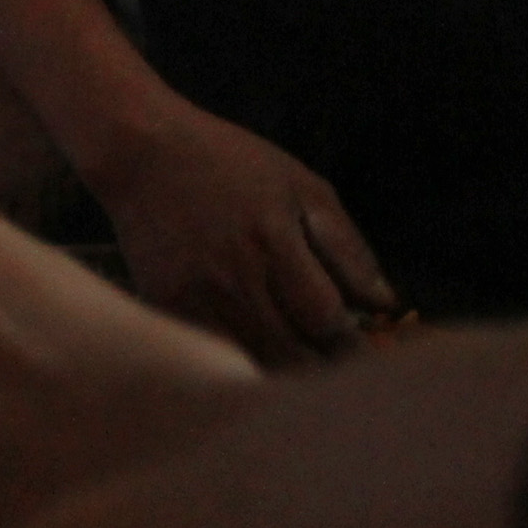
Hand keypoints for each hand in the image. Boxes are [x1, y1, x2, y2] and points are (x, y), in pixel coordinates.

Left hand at [0, 46, 71, 231]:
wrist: (16, 67)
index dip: (0, 235)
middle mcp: (28, 190)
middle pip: (32, 229)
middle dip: (25, 229)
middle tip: (20, 223)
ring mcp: (57, 176)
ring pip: (58, 214)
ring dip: (48, 214)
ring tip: (38, 203)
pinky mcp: (79, 159)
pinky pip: (77, 193)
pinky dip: (67, 196)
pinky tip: (55, 186)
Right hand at [80, 99, 393, 365]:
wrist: (141, 153)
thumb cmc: (231, 163)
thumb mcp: (301, 186)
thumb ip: (346, 246)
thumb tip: (386, 303)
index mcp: (275, 243)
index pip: (325, 319)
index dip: (351, 344)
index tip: (368, 353)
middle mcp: (234, 277)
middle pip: (291, 352)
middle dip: (324, 368)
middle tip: (343, 373)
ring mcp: (195, 297)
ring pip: (251, 363)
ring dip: (285, 373)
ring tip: (306, 372)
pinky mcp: (165, 308)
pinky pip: (213, 353)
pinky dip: (240, 364)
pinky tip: (259, 359)